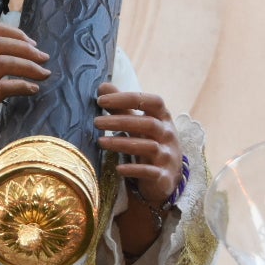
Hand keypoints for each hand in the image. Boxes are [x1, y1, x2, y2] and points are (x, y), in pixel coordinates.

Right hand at [0, 22, 50, 150]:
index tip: (28, 41)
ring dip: (30, 66)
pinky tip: (33, 89)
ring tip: (44, 73)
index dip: (15, 33)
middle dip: (28, 48)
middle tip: (42, 57)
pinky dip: (23, 86)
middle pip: (3, 43)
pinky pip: (6, 88)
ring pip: (7, 62)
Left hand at [95, 83, 181, 256]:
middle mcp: (168, 135)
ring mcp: (168, 156)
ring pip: (148, 147)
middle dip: (120, 121)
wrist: (166, 179)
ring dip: (122, 144)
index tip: (101, 100)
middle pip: (147, 124)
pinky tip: (118, 169)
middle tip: (95, 122)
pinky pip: (150, 172)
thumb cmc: (150, 144)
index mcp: (163, 118)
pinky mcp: (164, 176)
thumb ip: (122, 106)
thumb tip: (103, 86)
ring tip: (100, 142)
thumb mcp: (139, 124)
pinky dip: (133, 169)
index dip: (127, 98)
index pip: (151, 101)